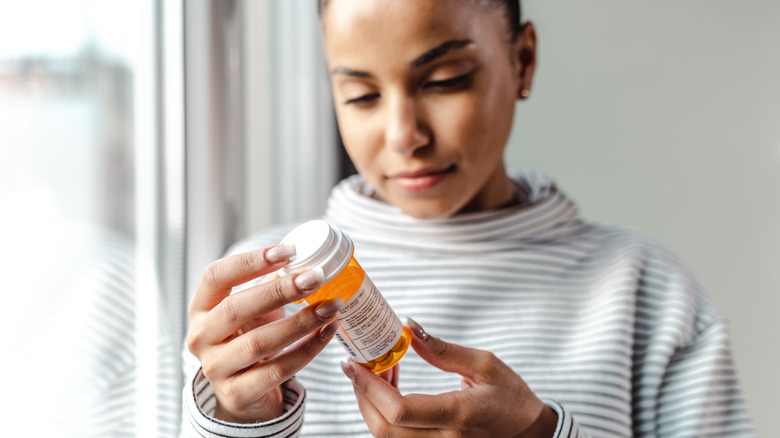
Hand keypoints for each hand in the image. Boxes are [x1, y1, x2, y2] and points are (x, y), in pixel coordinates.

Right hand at [187, 245, 342, 422]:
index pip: (215, 276)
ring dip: (301, 322)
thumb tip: (305, 258)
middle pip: (236, 308)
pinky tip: (328, 333)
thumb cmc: (248, 339)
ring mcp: (215, 368)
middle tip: (316, 277)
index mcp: (201, 308)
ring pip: (259, 342)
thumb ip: (269, 285)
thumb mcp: (252, 310)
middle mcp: (200, 337)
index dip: (251, 261)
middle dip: (280, 291)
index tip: (289, 251)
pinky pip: (277, 370)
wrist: (242, 393)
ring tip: (331, 306)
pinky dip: (307, 350)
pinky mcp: (237, 393)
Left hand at [340, 318, 557, 436]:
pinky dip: (385, 413)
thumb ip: (442, 350)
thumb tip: (407, 327)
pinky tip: (391, 388)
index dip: (369, 387)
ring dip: (372, 403)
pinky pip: (398, 437)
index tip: (353, 363)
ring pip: (386, 435)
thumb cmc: (512, 399)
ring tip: (380, 370)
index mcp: (458, 415)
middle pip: (383, 428)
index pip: (400, 409)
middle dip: (362, 394)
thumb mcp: (485, 365)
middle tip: (360, 363)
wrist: (532, 435)